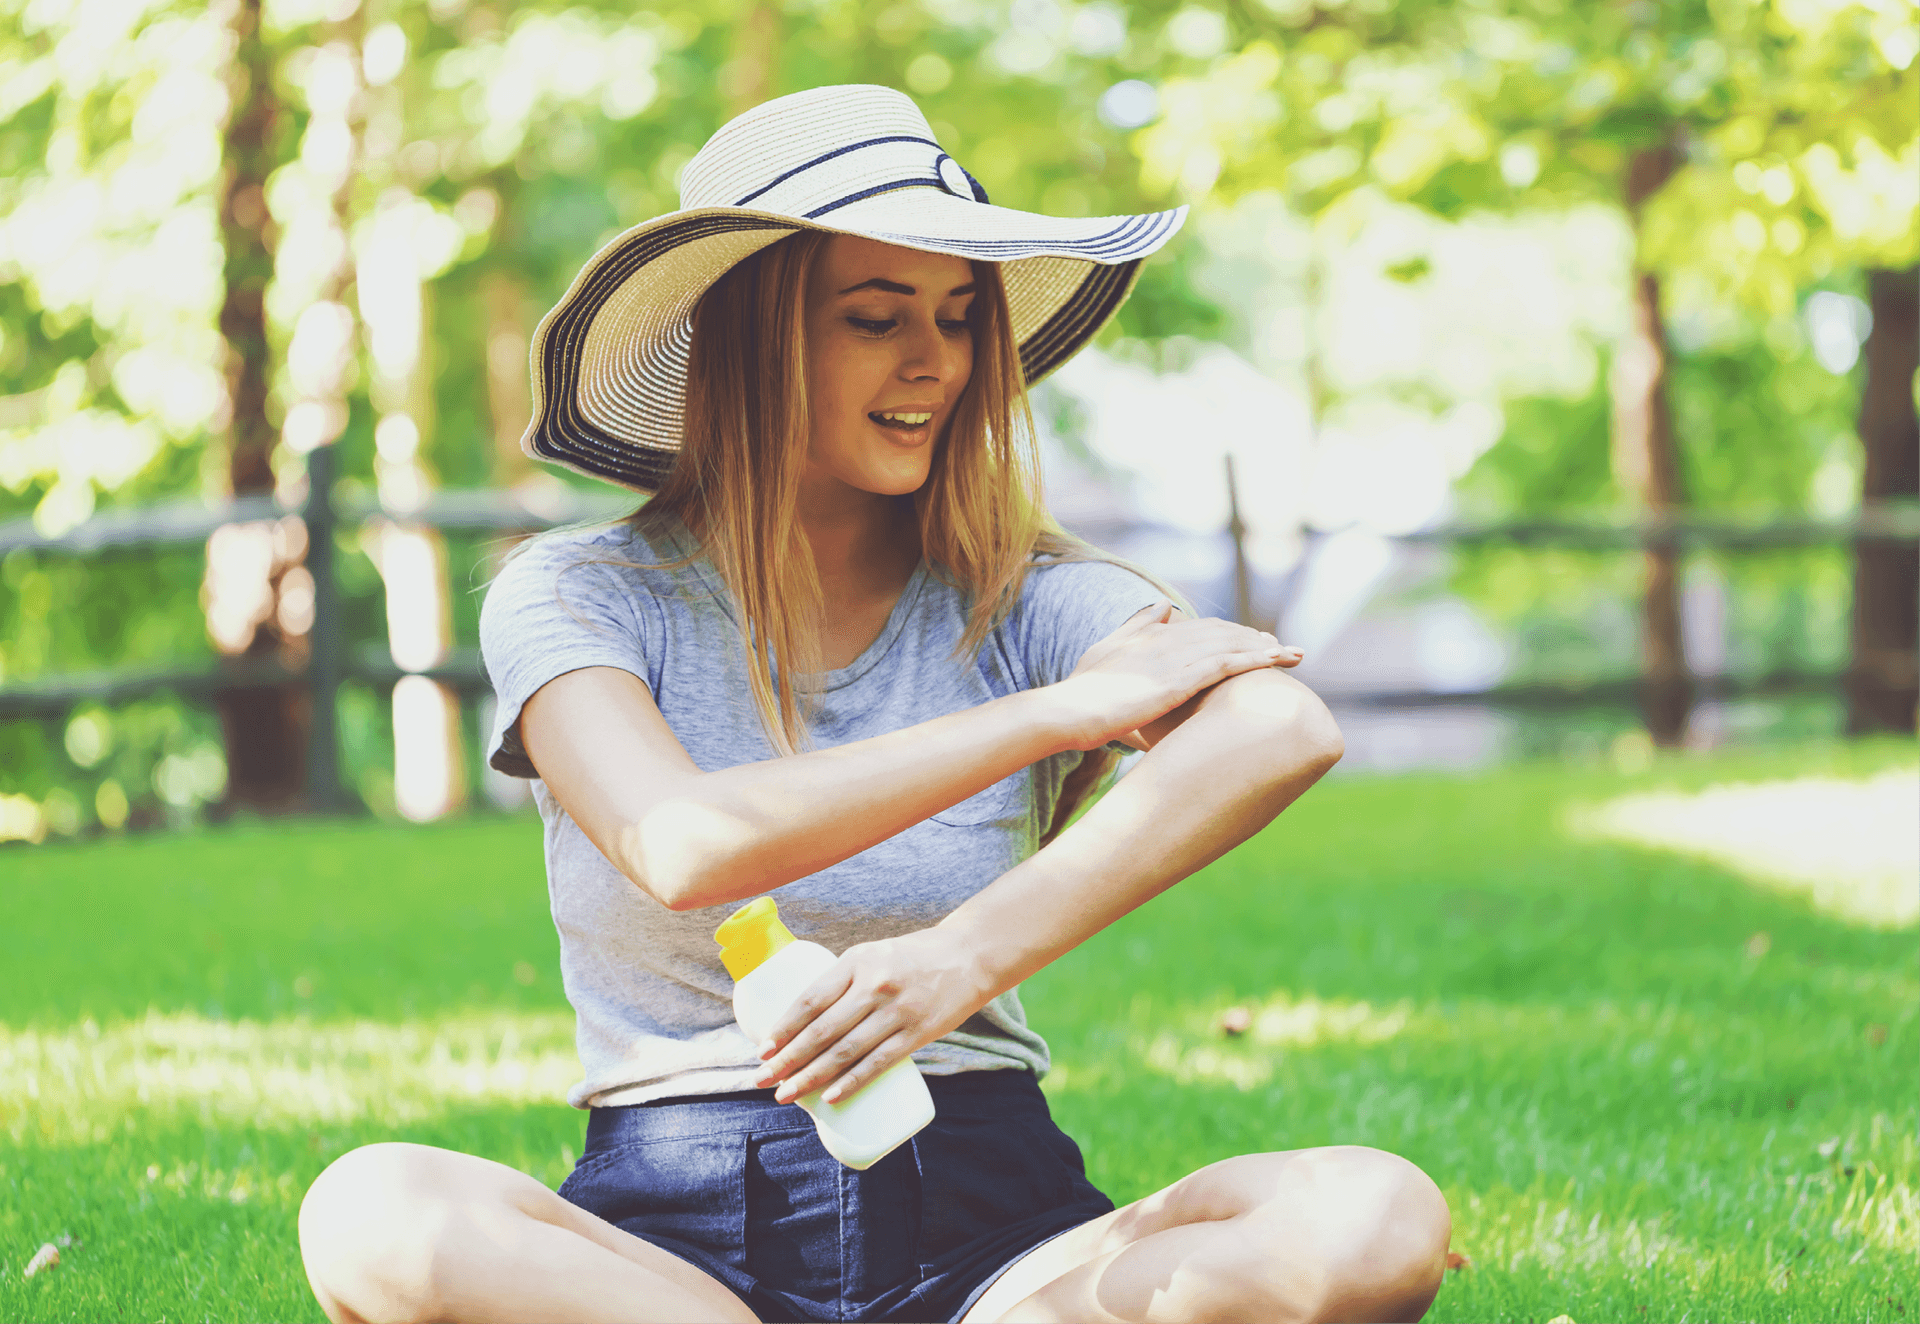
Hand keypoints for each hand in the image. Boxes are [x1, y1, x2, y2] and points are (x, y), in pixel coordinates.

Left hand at [751, 927, 992, 1104]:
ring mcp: (897, 1011)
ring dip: (811, 1077)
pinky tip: (830, 1096)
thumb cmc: (912, 958)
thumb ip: (844, 983)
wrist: (969, 956)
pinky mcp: (917, 1033)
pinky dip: (851, 1082)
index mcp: (857, 962)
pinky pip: (878, 1063)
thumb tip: (806, 1023)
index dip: (784, 1027)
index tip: (763, 1049)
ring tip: (787, 1093)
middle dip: (788, 1060)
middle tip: (763, 1080)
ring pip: (845, 1051)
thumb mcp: (873, 955)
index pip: (810, 999)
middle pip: (821, 1030)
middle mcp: (874, 985)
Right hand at [1049, 602, 1305, 750]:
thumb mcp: (1108, 649)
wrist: (1069, 711)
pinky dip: (1255, 660)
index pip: (1202, 628)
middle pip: (1223, 633)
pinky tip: (1277, 661)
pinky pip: (1226, 664)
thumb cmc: (1083, 690)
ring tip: (1294, 654)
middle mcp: (1168, 640)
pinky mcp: (1178, 680)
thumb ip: (1137, 626)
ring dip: (1266, 648)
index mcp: (1153, 636)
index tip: (1254, 639)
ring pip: (1230, 646)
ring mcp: (1174, 659)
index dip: (1231, 632)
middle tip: (1284, 647)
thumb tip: (1165, 605)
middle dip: (1255, 638)